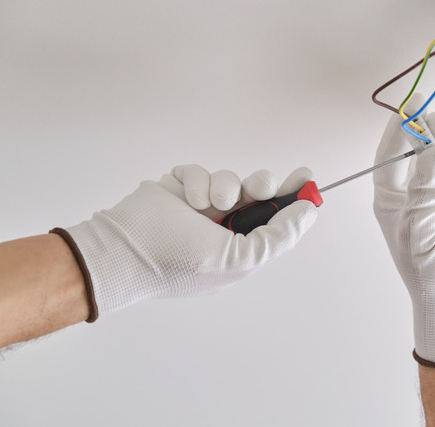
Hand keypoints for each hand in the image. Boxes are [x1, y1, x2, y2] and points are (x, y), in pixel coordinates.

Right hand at [57, 165, 317, 320]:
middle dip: (262, 185)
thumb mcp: (241, 259)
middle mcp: (223, 226)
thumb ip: (278, 237)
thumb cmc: (180, 262)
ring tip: (210, 204)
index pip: (275, 219)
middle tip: (259, 188)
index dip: (293, 198)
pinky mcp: (179, 187)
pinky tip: (188, 200)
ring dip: (224, 187)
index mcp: (240, 247)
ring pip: (229, 178)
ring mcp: (200, 206)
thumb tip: (308, 213)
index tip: (306, 178)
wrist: (125, 249)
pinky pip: (200, 171)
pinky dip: (197, 182)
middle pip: (257, 192)